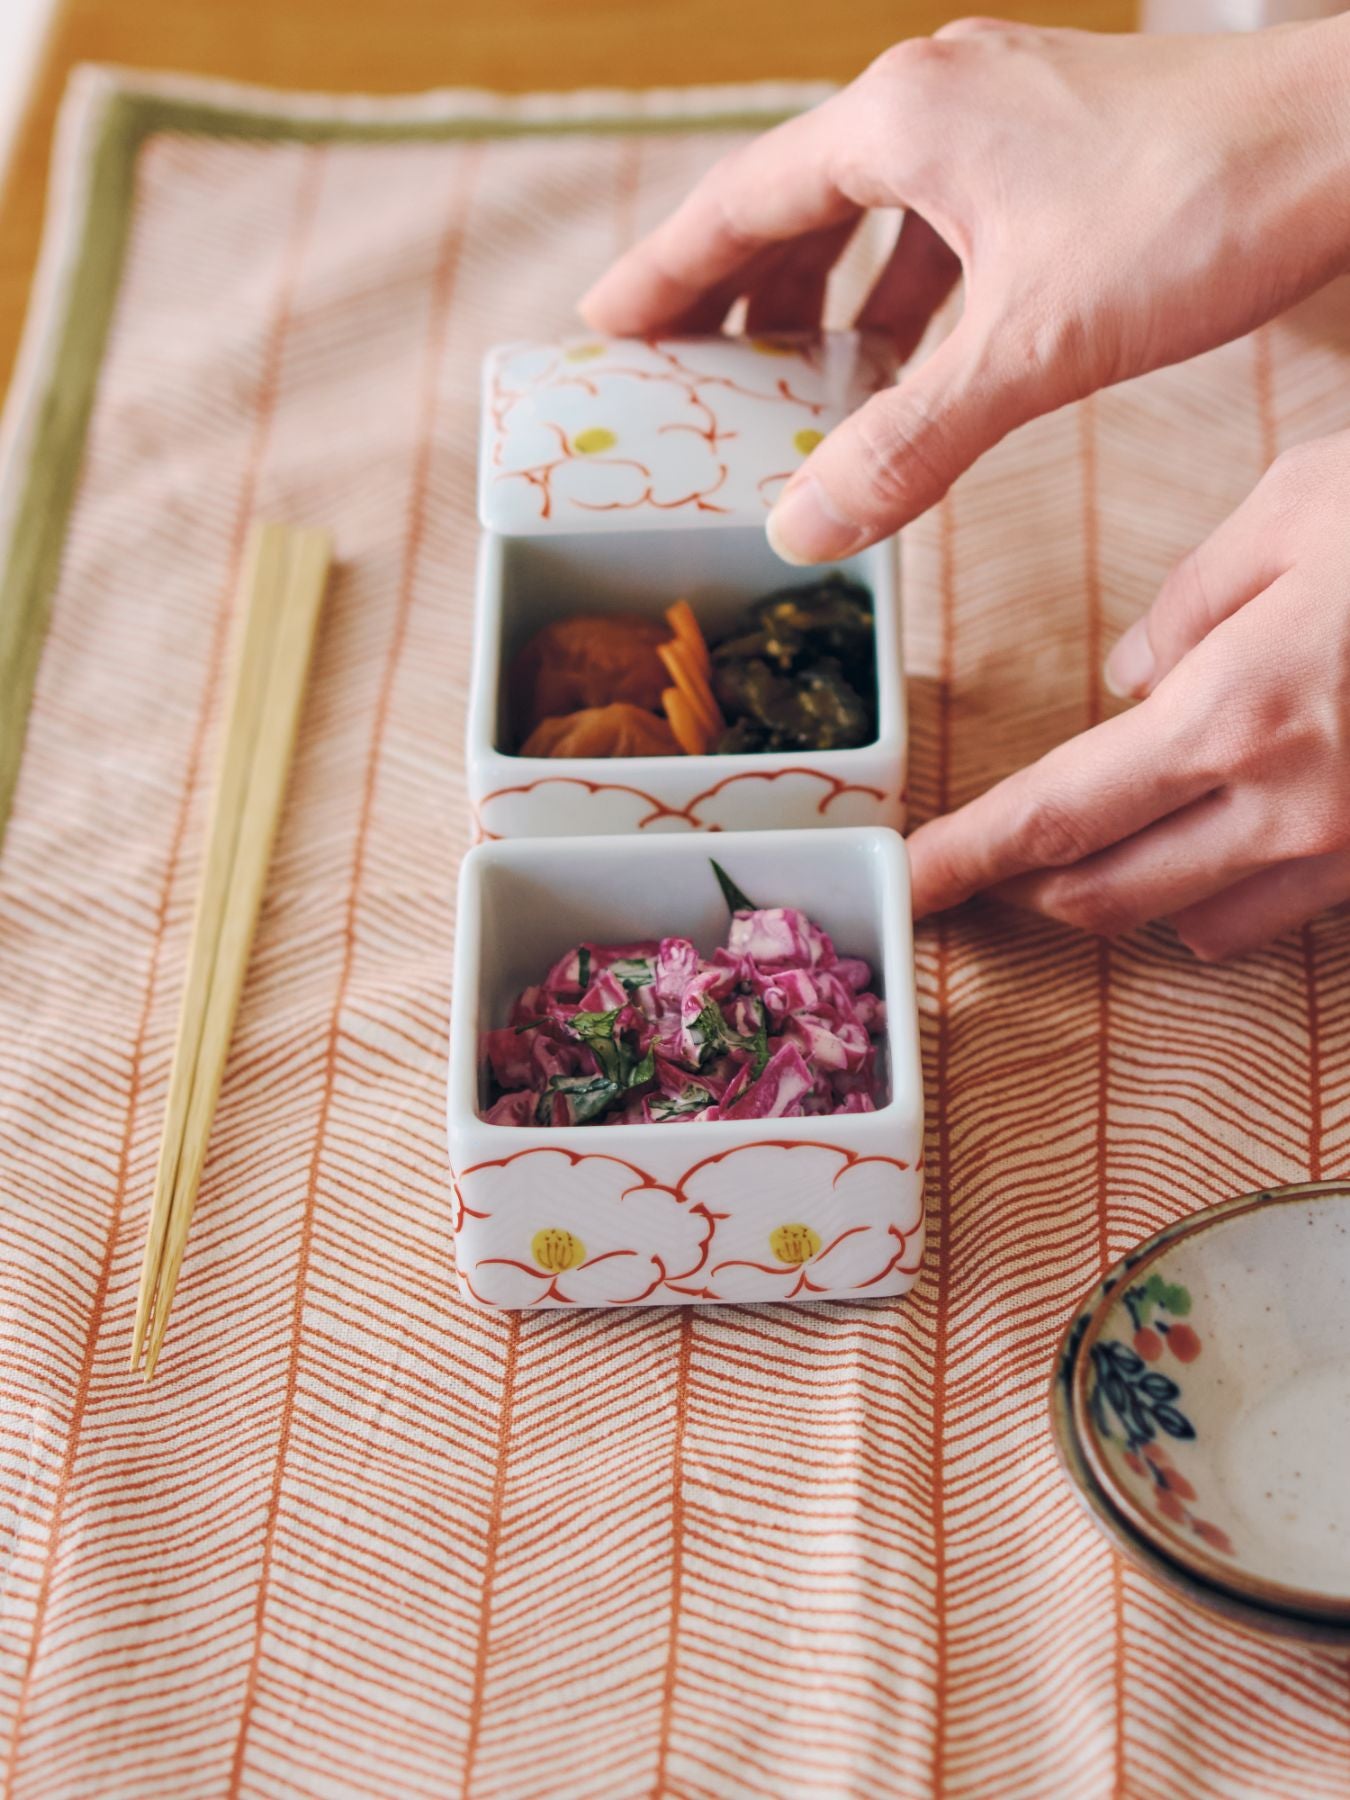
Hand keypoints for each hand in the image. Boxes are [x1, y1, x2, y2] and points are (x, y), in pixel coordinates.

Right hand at [582, 18, 1349, 563]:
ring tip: (792, 389)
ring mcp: (1000, 118)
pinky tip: (909, 368)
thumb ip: (909, 441)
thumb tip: (803, 530)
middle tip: (691, 378)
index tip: (606, 329)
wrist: (1349, 138)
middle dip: (739, 297)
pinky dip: (908, 301)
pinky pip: (943, 231)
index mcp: (902, 120)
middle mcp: (937, 99)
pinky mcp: (1054, 152)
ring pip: (873, 219)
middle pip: (795, 204)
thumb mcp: (1032, 346)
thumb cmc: (1197, 211)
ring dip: (828, 304)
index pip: (738, 203)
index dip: (664, 275)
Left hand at [905, 430, 1349, 959]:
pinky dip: (1228, 895)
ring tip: (1111, 842)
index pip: (1055, 817)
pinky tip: (1227, 837)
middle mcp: (1291, 808)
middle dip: (1032, 888)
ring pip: (1196, 924)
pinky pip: (1288, 916)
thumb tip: (1132, 677)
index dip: (966, 861)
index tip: (907, 885)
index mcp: (1236, 713)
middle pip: (1107, 895)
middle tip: (989, 864)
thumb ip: (1192, 604)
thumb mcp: (1297, 508)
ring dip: (1132, 895)